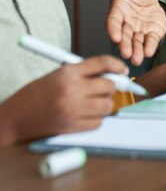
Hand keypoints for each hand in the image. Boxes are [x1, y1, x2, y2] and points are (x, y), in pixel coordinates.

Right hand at [0, 55, 126, 144]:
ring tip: (93, 103)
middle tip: (105, 90)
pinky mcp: (71, 127)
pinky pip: (98, 123)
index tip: (123, 70)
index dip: (117, 65)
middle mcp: (72, 89)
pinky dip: (96, 119)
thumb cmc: (37, 93)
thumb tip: (112, 75)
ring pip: (107, 106)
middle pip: (109, 85)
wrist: (15, 116)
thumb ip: (84, 73)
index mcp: (68, 71)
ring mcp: (72, 109)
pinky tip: (86, 116)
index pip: (102, 63)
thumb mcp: (59, 74)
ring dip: (105, 105)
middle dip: (111, 87)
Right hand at [107, 0, 165, 65]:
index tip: (114, 37)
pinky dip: (149, 47)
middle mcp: (126, 24)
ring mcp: (138, 31)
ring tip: (137, 59)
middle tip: (125, 54)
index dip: (113, 29)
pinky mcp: (151, 34)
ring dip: (136, 51)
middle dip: (125, 46)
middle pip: (124, 36)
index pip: (113, 21)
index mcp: (118, 11)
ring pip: (136, 43)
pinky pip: (150, 41)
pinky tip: (149, 52)